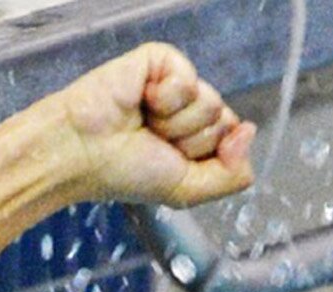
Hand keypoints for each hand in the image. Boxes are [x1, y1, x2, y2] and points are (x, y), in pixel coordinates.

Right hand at [47, 43, 255, 206]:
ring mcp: (176, 84)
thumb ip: (233, 174)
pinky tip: (140, 100)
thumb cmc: (125, 172)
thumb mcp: (189, 190)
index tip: (175, 161)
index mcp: (198, 138)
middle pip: (226, 121)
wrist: (81, 153)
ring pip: (211, 103)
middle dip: (191, 141)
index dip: (210, 156)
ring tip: (144, 123)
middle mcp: (190, 110)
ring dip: (175, 123)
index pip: (235, 140)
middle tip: (153, 141)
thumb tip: (250, 131)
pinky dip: (164, 98)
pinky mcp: (159, 61)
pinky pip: (188, 79)